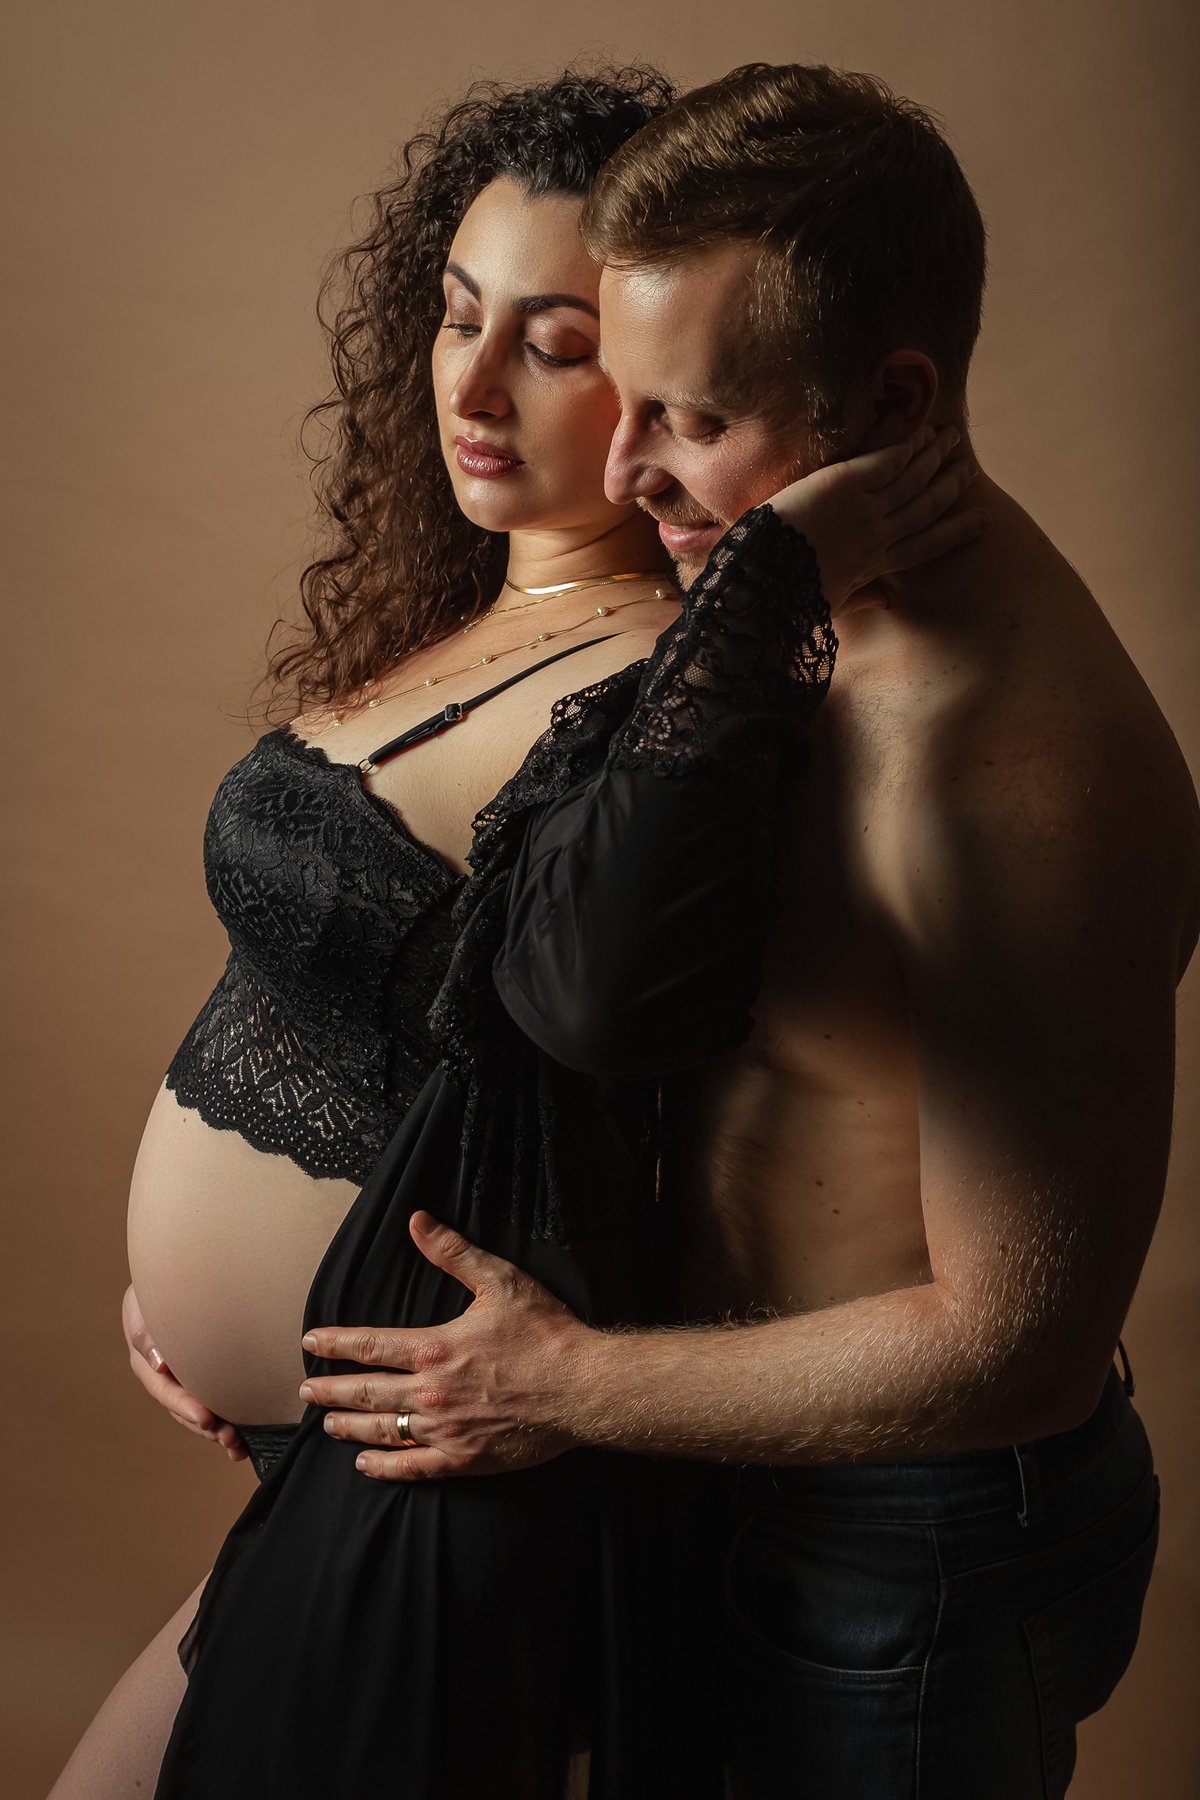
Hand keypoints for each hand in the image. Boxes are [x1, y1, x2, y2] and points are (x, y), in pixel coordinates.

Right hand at [122, 1284, 247, 1461]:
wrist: (173, 1282)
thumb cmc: (156, 1291)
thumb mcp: (143, 1306)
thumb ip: (146, 1333)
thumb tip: (159, 1364)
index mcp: (147, 1363)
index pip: (165, 1389)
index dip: (184, 1406)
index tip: (206, 1419)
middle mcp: (164, 1378)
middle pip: (183, 1410)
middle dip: (206, 1427)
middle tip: (230, 1438)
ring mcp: (184, 1381)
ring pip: (199, 1414)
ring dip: (217, 1432)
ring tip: (238, 1445)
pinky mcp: (202, 1380)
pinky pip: (214, 1404)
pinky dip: (226, 1424)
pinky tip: (243, 1443)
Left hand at [300, 1213, 591, 1481]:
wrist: (581, 1387)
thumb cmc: (545, 1332)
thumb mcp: (500, 1281)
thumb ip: (453, 1252)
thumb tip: (417, 1221)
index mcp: (435, 1348)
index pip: (370, 1345)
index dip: (336, 1343)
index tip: (311, 1342)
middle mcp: (431, 1392)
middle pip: (365, 1392)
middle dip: (331, 1390)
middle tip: (306, 1389)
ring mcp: (445, 1430)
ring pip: (382, 1430)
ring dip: (349, 1426)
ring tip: (327, 1424)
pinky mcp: (463, 1459)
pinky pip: (412, 1468)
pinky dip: (384, 1466)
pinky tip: (365, 1463)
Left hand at [769, 425, 988, 609]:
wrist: (761, 579)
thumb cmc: (786, 595)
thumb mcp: (829, 605)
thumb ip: (860, 599)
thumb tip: (886, 602)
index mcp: (873, 567)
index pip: (924, 546)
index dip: (955, 532)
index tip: (982, 520)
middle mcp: (876, 536)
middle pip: (926, 507)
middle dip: (951, 486)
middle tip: (971, 468)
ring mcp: (864, 510)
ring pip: (912, 479)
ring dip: (935, 456)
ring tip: (953, 438)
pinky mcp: (844, 484)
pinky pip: (887, 461)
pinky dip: (907, 446)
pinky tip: (923, 432)